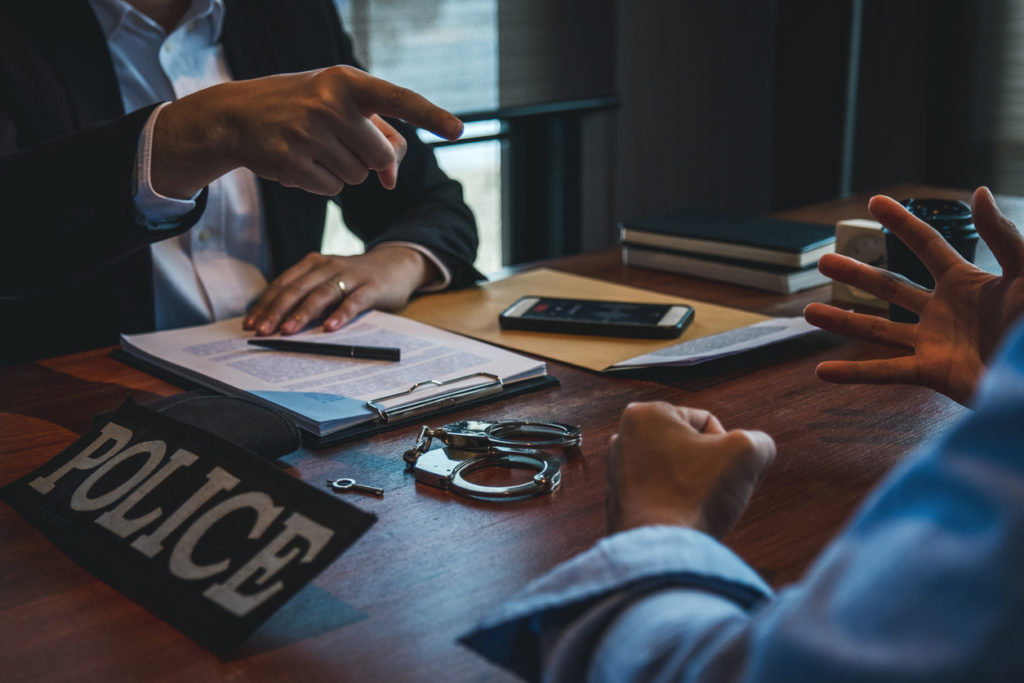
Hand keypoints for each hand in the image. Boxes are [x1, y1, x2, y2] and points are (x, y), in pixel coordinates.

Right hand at [152, 65, 462, 197]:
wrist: (237, 115)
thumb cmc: (302, 107)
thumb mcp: (340, 107)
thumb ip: (378, 136)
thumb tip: (392, 179)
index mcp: (346, 81)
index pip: (398, 98)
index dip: (431, 115)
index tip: (459, 129)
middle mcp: (329, 104)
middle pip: (381, 156)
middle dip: (368, 158)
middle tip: (339, 141)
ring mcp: (307, 134)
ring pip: (358, 177)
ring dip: (343, 170)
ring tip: (314, 147)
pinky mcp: (290, 162)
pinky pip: (332, 190)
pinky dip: (322, 183)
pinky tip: (300, 161)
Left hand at [244, 245, 437, 334]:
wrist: (396, 264)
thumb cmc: (355, 278)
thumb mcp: (327, 279)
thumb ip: (306, 294)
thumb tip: (275, 320)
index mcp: (312, 264)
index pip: (283, 285)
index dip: (265, 304)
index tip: (251, 324)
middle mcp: (328, 266)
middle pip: (297, 289)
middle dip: (277, 311)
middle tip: (262, 331)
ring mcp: (350, 276)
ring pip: (321, 295)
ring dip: (302, 314)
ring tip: (288, 331)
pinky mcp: (371, 287)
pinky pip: (353, 302)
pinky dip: (341, 314)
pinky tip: (330, 328)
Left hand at [606, 402, 774, 538]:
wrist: (663, 551)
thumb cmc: (696, 496)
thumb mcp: (747, 452)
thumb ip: (759, 440)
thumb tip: (756, 450)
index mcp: (644, 414)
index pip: (708, 422)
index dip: (726, 449)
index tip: (718, 472)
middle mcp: (623, 437)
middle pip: (691, 447)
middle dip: (709, 468)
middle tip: (709, 490)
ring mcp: (617, 471)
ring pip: (680, 472)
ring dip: (696, 487)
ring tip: (694, 505)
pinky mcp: (620, 501)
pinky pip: (664, 496)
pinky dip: (678, 505)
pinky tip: (681, 519)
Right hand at [804, 187, 1023, 404]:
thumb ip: (1002, 236)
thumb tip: (977, 192)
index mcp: (966, 282)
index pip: (926, 246)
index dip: (901, 223)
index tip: (874, 202)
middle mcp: (943, 311)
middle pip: (889, 287)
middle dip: (856, 274)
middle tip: (825, 260)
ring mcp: (934, 343)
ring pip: (877, 329)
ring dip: (842, 321)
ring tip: (808, 312)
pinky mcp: (932, 373)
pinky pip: (885, 372)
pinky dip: (852, 373)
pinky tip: (822, 371)